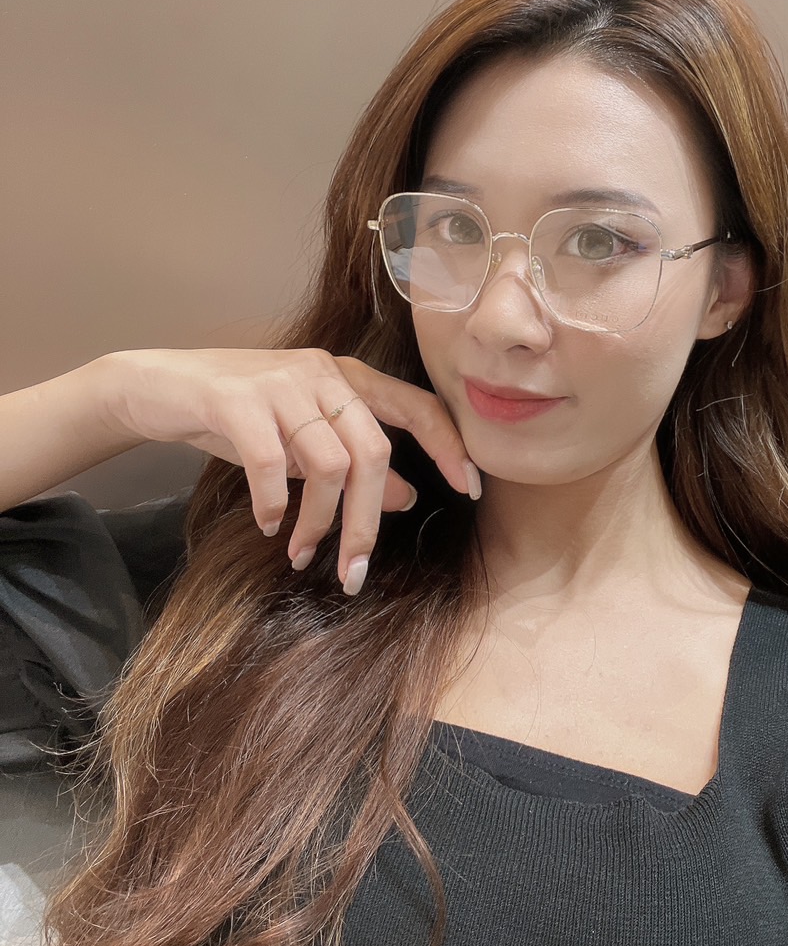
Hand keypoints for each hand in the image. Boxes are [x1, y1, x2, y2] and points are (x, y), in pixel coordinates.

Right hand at [98, 347, 479, 594]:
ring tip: (303, 554)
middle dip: (366, 522)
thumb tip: (409, 497)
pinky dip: (275, 503)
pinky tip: (269, 524)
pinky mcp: (237, 399)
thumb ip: (355, 466)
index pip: (418, 408)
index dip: (450, 446)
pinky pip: (272, 462)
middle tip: (354, 572)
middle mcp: (323, 373)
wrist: (158, 387)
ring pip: (327, 463)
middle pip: (373, 452)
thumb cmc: (239, 418)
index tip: (470, 490)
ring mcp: (281, 382)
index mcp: (349, 379)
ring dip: (318, 521)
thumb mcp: (304, 444)